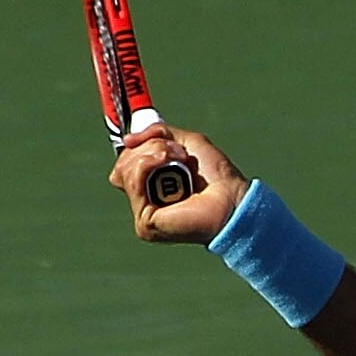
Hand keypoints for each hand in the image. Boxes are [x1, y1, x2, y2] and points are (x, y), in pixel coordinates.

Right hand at [110, 123, 241, 245]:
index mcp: (151, 185)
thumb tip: (126, 140)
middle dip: (149, 147)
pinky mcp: (146, 223)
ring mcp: (143, 214)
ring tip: (179, 159)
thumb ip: (156, 133)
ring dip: (153, 153)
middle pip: (123, 164)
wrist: (233, 196)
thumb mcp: (185, 141)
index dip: (140, 146)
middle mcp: (144, 201)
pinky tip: (169, 164)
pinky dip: (148, 165)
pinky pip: (133, 183)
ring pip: (126, 171)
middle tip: (178, 152)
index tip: (165, 143)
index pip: (124, 162)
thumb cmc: (216, 175)